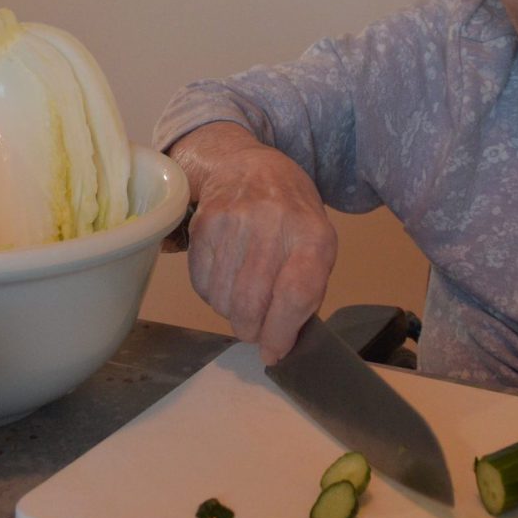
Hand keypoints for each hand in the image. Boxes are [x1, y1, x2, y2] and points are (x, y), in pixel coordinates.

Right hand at [169, 124, 336, 362]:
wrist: (245, 166)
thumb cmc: (289, 213)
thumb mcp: (316, 243)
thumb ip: (306, 291)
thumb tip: (279, 343)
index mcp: (312, 233)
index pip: (295, 293)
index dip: (281, 332)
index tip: (274, 351)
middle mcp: (272, 223)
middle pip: (252, 301)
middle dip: (251, 330)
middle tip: (254, 332)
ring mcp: (233, 221)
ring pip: (223, 297)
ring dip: (230, 314)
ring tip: (241, 302)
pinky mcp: (203, 224)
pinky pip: (200, 283)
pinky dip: (211, 295)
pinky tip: (224, 282)